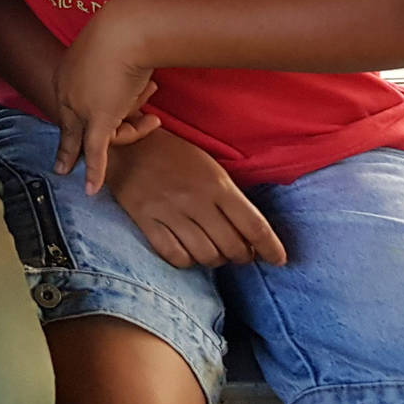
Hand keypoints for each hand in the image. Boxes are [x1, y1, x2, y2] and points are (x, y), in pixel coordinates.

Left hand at [54, 3, 161, 192]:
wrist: (127, 30)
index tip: (73, 138)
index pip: (71, 110)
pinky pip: (95, 152)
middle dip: (99, 133)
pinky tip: (91, 190)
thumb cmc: (125, 34)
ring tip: (151, 101)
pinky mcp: (98, 119)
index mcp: (64, 76)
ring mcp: (80, 108)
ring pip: (101, 136)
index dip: (80, 121)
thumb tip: (124, 72)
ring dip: (132, 127)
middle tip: (96, 144)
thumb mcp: (109, 53)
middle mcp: (66, 94)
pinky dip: (94, 172)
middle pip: (81, 126)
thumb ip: (108, 70)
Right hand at [105, 130, 286, 270]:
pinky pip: (174, 255)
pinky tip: (188, 252)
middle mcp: (196, 201)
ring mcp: (169, 212)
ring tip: (213, 251)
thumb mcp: (210, 167)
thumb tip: (251, 235)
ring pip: (206, 255)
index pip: (255, 226)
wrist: (126, 143)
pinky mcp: (145, 220)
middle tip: (239, 253)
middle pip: (233, 247)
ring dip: (215, 259)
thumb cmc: (174, 155)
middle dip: (242, 256)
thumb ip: (230, 198)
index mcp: (217, 184)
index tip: (277, 260)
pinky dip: (186, 260)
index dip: (271, 248)